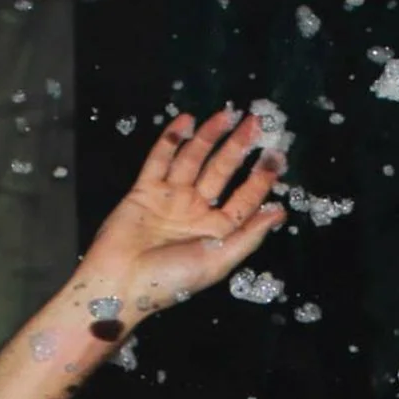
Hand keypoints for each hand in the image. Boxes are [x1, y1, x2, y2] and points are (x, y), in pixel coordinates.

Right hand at [77, 107, 286, 314]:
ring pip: (193, 160)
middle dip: (238, 147)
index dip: (261, 178)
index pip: (244, 198)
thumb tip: (279, 212)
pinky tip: (187, 120)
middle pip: (221, 171)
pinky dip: (172, 139)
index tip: (276, 155)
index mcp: (215, 230)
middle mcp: (195, 211)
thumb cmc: (170, 279)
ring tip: (226, 115)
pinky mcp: (144, 189)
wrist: (120, 283)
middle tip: (255, 123)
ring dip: (209, 137)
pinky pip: (160, 159)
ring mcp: (170, 197)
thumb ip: (249, 236)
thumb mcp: (218, 262)